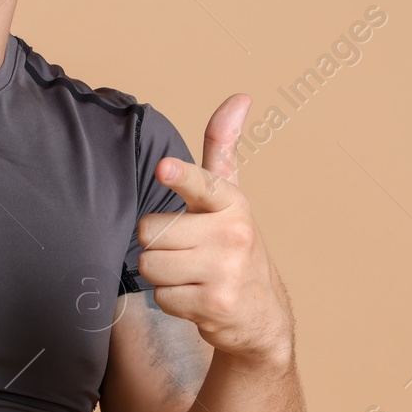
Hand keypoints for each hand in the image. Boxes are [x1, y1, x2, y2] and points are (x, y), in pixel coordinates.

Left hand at [136, 94, 293, 371]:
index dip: (180, 176)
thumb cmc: (233, 246)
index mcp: (231, 202)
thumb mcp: (229, 197)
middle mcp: (233, 233)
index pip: (202, 184)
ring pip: (151, 264)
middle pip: (149, 230)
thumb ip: (223, 148)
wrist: (261, 314)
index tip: (164, 168)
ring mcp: (226, 270)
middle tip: (186, 251)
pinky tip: (196, 297)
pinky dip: (172, 299)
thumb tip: (239, 97)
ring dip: (162, 274)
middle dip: (158, 244)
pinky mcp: (215, 304)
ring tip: (190, 274)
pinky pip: (161, 295)